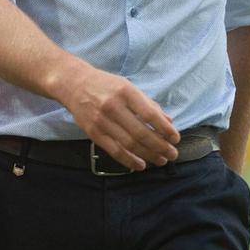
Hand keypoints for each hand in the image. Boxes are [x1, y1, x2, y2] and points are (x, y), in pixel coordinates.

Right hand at [54, 62, 180, 170]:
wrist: (74, 84)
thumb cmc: (106, 85)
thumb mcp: (128, 86)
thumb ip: (148, 104)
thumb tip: (169, 122)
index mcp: (126, 92)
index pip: (150, 114)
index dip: (165, 129)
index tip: (176, 138)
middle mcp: (113, 106)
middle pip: (141, 133)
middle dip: (160, 146)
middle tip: (172, 154)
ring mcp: (102, 121)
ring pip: (129, 144)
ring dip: (148, 155)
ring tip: (161, 160)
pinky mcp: (93, 133)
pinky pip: (114, 151)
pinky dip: (129, 160)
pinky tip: (141, 165)